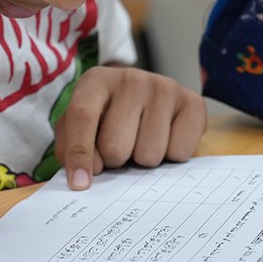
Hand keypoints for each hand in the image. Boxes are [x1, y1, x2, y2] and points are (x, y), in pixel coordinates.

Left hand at [54, 66, 206, 190]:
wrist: (146, 96)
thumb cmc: (106, 116)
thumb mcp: (77, 125)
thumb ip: (70, 147)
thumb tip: (83, 177)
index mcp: (97, 81)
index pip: (82, 116)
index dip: (79, 153)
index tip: (80, 183)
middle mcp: (131, 79)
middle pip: (116, 146)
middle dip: (115, 160)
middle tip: (120, 148)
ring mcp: (164, 88)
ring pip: (149, 155)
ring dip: (142, 160)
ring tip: (141, 141)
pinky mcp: (192, 102)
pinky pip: (180, 153)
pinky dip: (171, 156)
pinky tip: (165, 138)